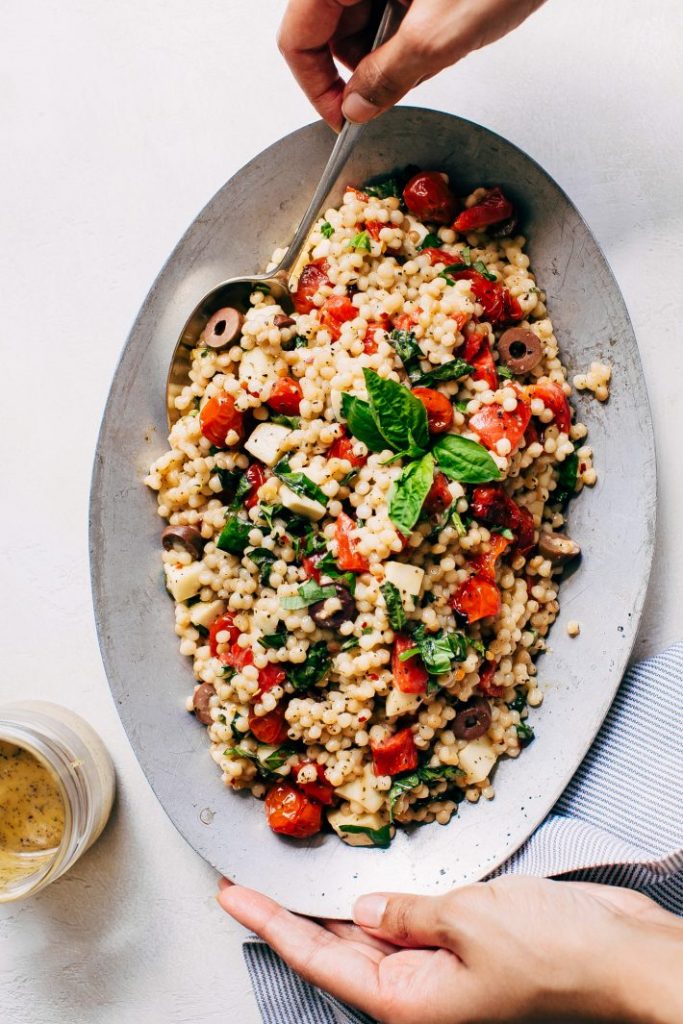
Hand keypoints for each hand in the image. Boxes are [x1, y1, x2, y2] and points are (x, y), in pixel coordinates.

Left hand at [217, 874, 682, 1022]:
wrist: (619, 954)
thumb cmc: (551, 953)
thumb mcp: (467, 921)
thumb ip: (406, 913)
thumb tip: (364, 910)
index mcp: (408, 1001)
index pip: (320, 956)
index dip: (270, 923)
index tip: (231, 895)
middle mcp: (419, 990)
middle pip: (337, 948)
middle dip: (294, 911)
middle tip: (251, 875)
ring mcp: (443, 968)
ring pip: (372, 934)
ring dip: (336, 903)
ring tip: (294, 871)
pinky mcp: (467, 942)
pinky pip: (410, 920)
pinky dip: (384, 896)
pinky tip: (364, 874)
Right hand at [277, 0, 546, 130]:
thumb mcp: (442, 34)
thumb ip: (389, 76)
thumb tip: (356, 107)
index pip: (298, 35)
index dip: (316, 86)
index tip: (343, 118)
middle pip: (326, 29)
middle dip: (358, 67)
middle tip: (396, 86)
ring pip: (359, 19)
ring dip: (387, 50)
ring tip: (432, 46)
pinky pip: (388, 6)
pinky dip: (406, 30)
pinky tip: (439, 29)